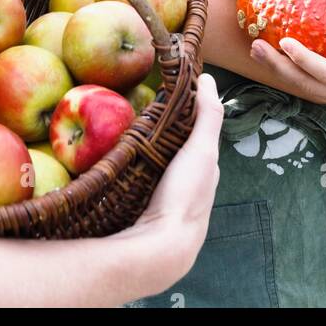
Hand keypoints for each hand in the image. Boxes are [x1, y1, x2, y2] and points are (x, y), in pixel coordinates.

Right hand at [124, 74, 222, 295]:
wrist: (162, 247)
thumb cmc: (186, 194)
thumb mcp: (201, 150)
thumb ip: (208, 116)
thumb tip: (209, 78)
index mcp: (204, 172)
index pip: (195, 135)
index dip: (184, 114)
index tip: (164, 92)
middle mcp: (188, 187)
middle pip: (173, 151)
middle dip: (161, 133)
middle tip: (136, 109)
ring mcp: (165, 201)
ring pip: (155, 167)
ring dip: (142, 152)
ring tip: (119, 131)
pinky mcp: (143, 210)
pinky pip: (138, 182)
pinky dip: (131, 169)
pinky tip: (116, 164)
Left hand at [249, 19, 325, 111]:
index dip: (304, 60)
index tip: (284, 41)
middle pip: (308, 86)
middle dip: (279, 67)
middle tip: (255, 45)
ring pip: (306, 90)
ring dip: (279, 72)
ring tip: (256, 50)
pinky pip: (312, 89)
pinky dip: (291, 75)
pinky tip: (274, 58)